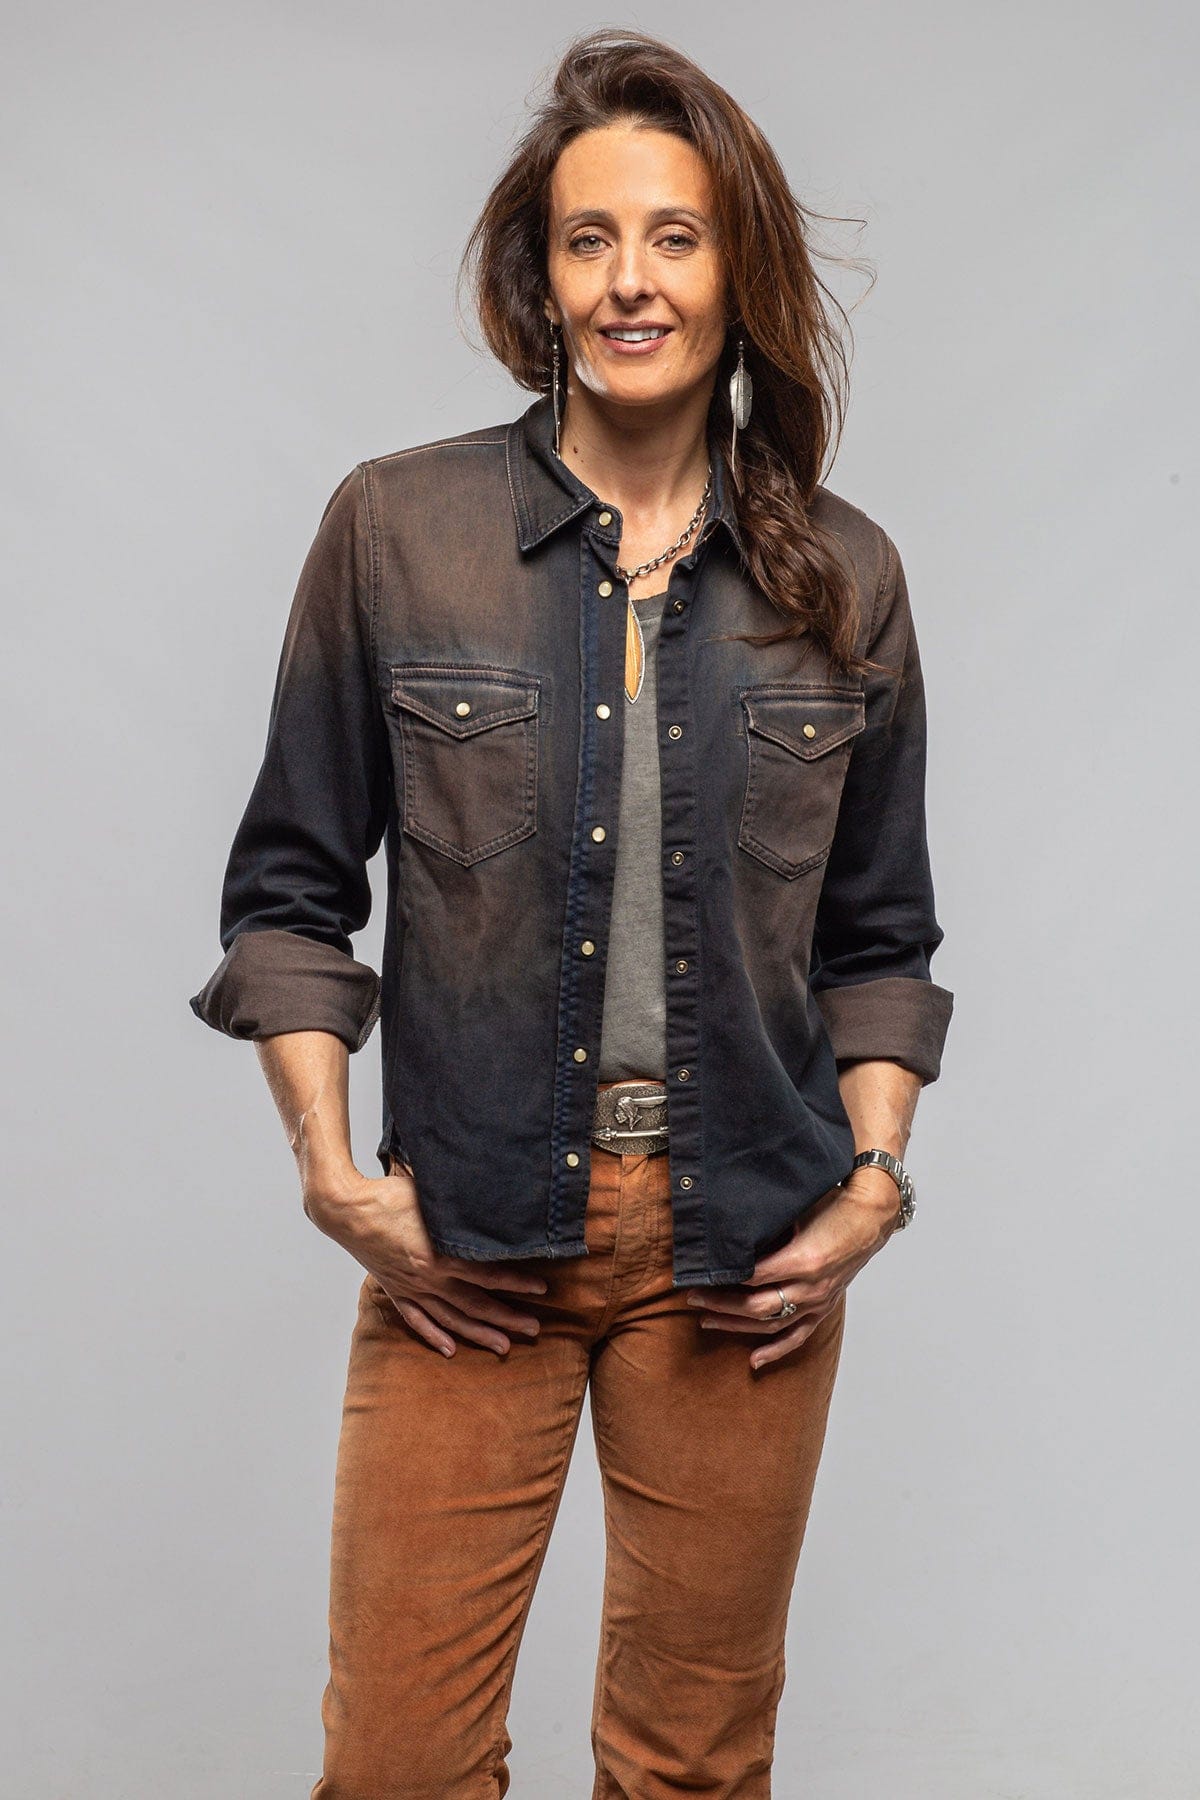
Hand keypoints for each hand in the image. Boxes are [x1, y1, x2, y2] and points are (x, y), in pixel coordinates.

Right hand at [305, 1161, 548, 1358]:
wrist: (347, 1210)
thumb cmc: (390, 1195)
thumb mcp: (432, 1195)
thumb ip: (462, 1208)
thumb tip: (494, 1201)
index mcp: (439, 1255)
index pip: (487, 1276)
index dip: (516, 1284)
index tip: (541, 1290)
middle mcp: (428, 1278)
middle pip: (475, 1304)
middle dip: (507, 1319)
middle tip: (534, 1329)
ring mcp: (411, 1288)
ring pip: (451, 1318)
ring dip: (479, 1334)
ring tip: (504, 1347)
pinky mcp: (396, 1290)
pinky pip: (417, 1320)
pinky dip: (434, 1336)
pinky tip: (451, 1349)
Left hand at [682, 1167, 902, 1370]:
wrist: (869, 1216)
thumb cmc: (832, 1206)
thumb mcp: (796, 1210)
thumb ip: (766, 1226)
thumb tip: (728, 1234)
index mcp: (802, 1260)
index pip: (751, 1278)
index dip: (722, 1279)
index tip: (698, 1276)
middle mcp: (810, 1287)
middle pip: (756, 1306)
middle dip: (720, 1304)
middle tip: (692, 1298)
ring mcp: (818, 1301)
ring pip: (771, 1324)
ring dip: (737, 1326)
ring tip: (707, 1321)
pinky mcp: (824, 1308)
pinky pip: (798, 1336)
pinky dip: (776, 1350)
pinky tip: (754, 1360)